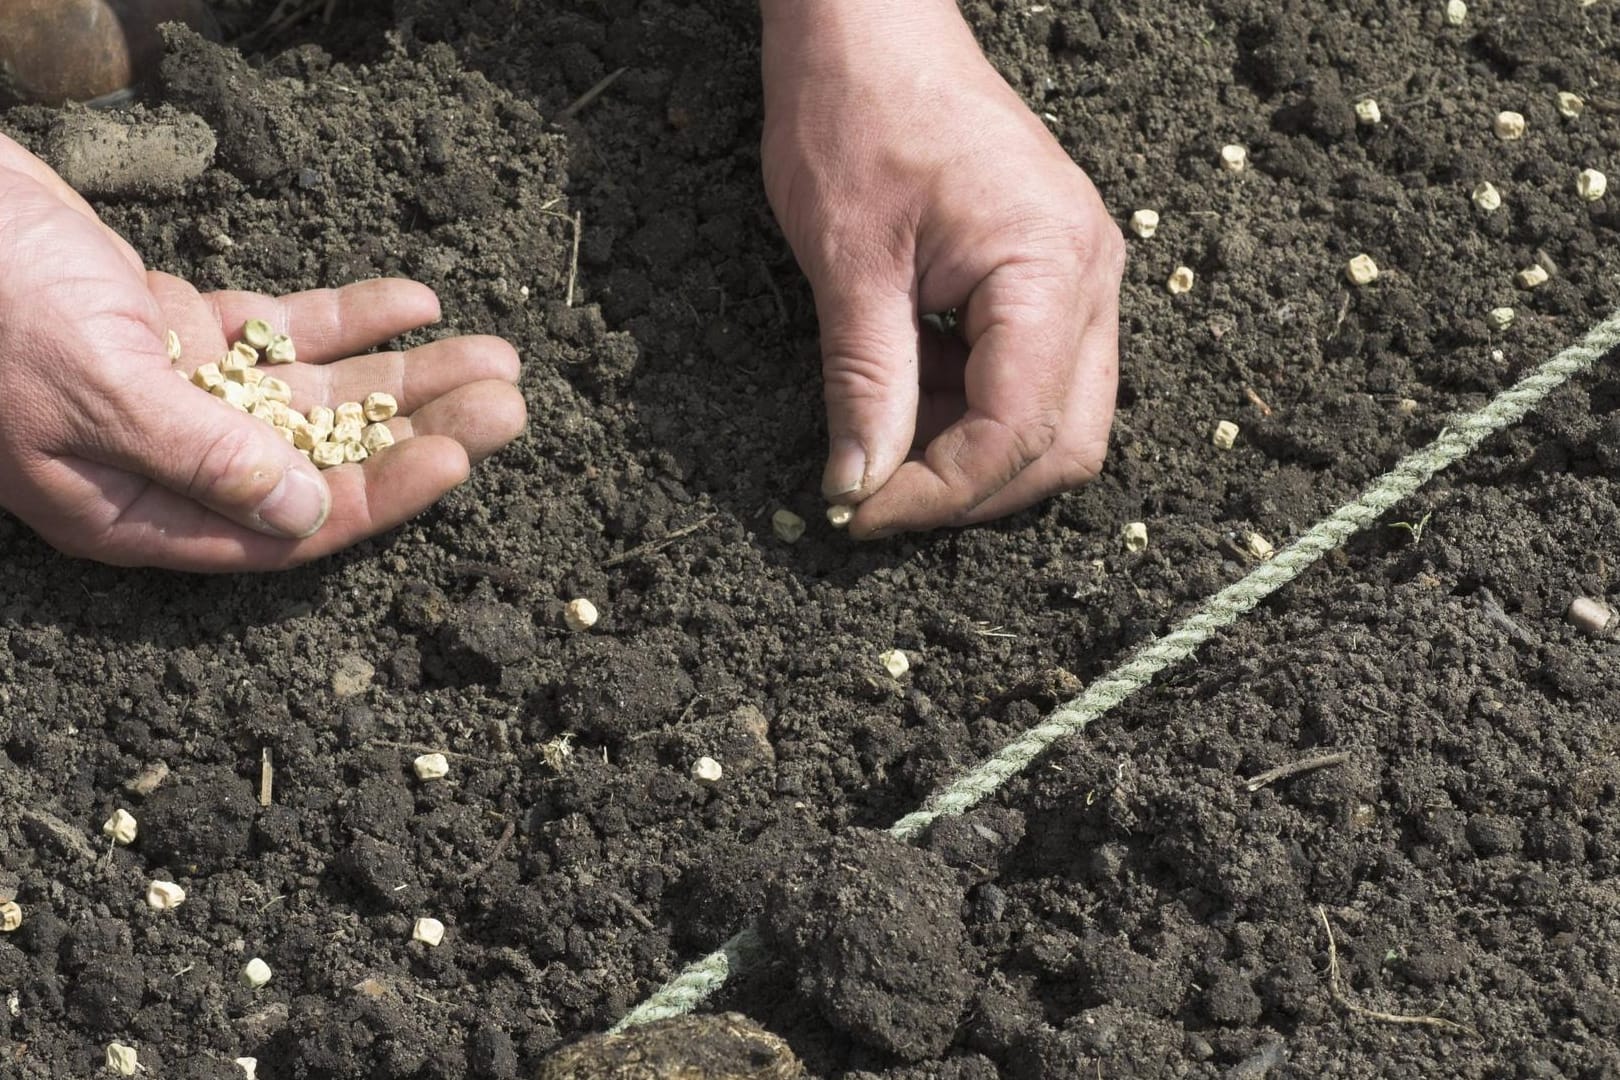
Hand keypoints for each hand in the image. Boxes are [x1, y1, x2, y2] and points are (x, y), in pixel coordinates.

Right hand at [0, 134, 524, 570]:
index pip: (284, 528)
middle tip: (508, 402)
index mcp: (137, 510)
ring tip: (495, 355)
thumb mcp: (96, 389)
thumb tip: (304, 513)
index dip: (377, 494)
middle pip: (322, 458)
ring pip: (317, 392)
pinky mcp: (179, 327)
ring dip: (405, 374)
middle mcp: (169, 462)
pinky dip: (349, 315)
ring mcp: (178, 392)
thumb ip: (201, 455)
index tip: (459, 456)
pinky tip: (418, 301)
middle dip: (417, 429)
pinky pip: (283, 329)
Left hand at [760, 0, 1123, 537]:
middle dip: (972, 488)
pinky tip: (906, 392)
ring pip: (1056, 418)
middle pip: (1064, 443)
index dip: (939, 491)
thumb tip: (859, 487)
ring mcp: (1080, 276)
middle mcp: (1088, 277)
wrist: (872, 25)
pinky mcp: (1052, 276)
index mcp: (1049, 265)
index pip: (1017, 429)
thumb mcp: (847, 261)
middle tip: (878, 499)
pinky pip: (1034, 376)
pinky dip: (971, 408)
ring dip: (971, 452)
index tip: (859, 513)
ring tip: (881, 435)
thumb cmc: (856, 112)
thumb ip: (865, 385)